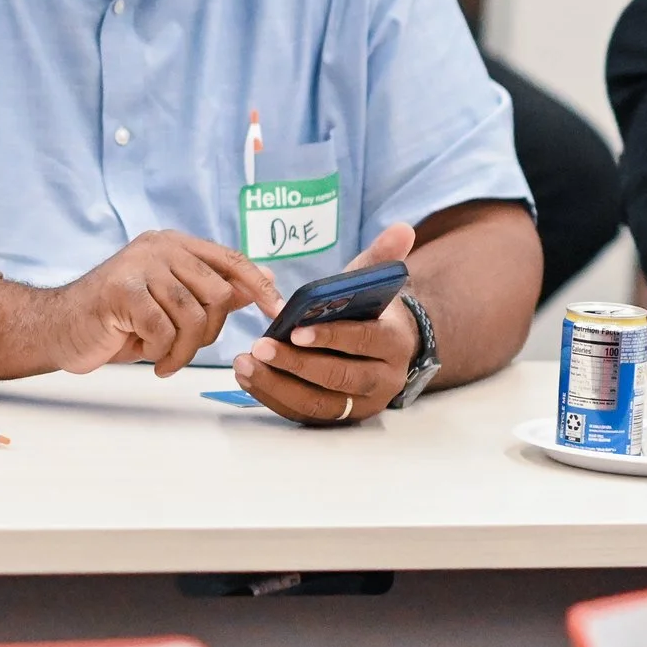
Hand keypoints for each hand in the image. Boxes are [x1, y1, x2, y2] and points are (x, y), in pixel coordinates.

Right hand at [0, 231, 282, 379]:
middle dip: (208, 332)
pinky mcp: (122, 290)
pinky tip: (143, 356)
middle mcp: (157, 247)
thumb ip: (208, 291)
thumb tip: (258, 286)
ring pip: (193, 317)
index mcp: (172, 244)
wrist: (59, 328)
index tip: (275, 309)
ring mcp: (138, 265)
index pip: (229, 258)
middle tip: (182, 347)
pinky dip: (160, 353)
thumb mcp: (168, 303)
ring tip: (163, 357)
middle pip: (217, 293)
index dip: (257, 285)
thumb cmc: (115, 319)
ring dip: (182, 350)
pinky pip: (164, 332)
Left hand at [233, 224, 417, 424]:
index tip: (296, 330)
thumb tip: (402, 228)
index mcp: (394, 344)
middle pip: (338, 377)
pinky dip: (273, 397)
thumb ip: (382, 258)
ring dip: (277, 384)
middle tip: (260, 345)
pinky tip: (248, 376)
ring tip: (245, 362)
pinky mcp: (338, 418)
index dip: (330, 336)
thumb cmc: (369, 313)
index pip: (363, 341)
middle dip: (296, 363)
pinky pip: (303, 413)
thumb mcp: (375, 284)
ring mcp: (360, 405)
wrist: (383, 352)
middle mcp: (383, 381)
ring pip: (318, 402)